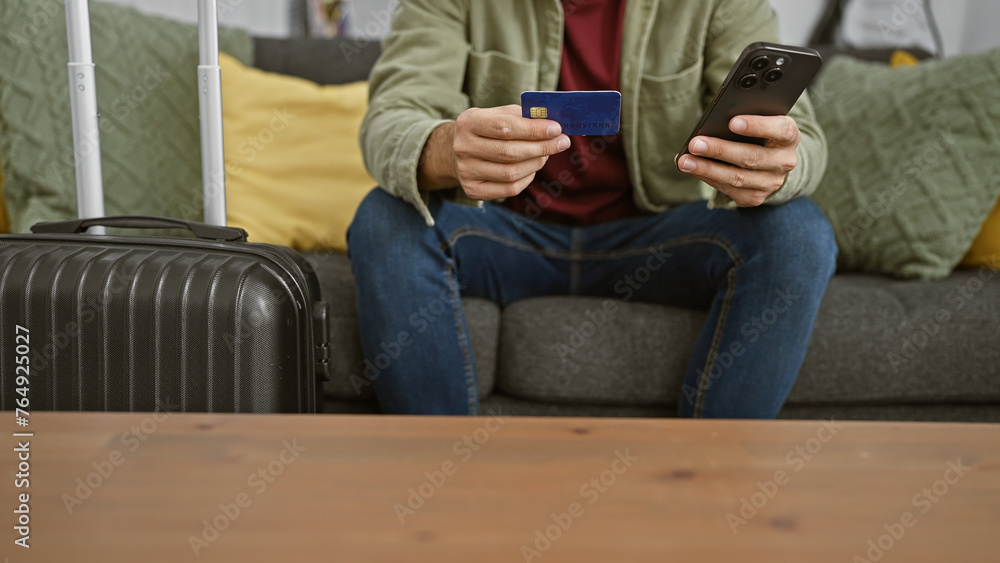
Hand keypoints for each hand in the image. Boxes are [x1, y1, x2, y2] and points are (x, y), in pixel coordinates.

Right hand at [418, 105, 570, 199]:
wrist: (456, 150)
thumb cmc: (487, 129)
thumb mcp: (498, 114)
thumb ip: (523, 116)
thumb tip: (553, 126)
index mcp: (468, 122)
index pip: (504, 127)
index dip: (533, 130)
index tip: (556, 129)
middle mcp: (463, 148)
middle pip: (509, 152)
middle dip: (541, 147)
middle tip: (562, 143)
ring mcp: (466, 171)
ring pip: (511, 173)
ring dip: (536, 163)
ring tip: (546, 154)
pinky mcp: (472, 190)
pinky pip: (509, 189)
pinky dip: (527, 178)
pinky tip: (532, 168)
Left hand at [675, 115, 800, 206]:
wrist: (772, 162)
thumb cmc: (760, 133)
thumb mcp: (761, 122)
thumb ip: (744, 119)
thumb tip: (711, 123)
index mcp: (789, 136)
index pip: (781, 130)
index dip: (758, 126)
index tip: (732, 122)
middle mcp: (784, 161)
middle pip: (751, 157)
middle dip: (720, 150)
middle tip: (695, 144)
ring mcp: (771, 183)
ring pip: (737, 178)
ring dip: (707, 169)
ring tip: (685, 161)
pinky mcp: (755, 197)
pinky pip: (728, 189)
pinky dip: (707, 178)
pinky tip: (692, 169)